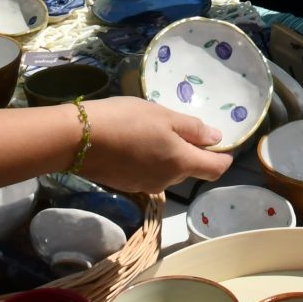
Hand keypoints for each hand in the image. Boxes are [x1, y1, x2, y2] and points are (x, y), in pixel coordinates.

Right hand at [73, 97, 233, 190]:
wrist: (79, 140)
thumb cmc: (127, 121)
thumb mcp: (164, 116)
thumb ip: (193, 129)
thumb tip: (217, 139)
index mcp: (181, 163)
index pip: (215, 169)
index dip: (223, 157)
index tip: (221, 143)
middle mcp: (167, 181)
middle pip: (190, 169)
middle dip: (190, 151)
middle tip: (177, 124)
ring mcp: (146, 185)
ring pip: (168, 170)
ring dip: (168, 154)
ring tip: (151, 129)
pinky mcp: (127, 185)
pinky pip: (149, 172)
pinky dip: (149, 159)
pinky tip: (134, 141)